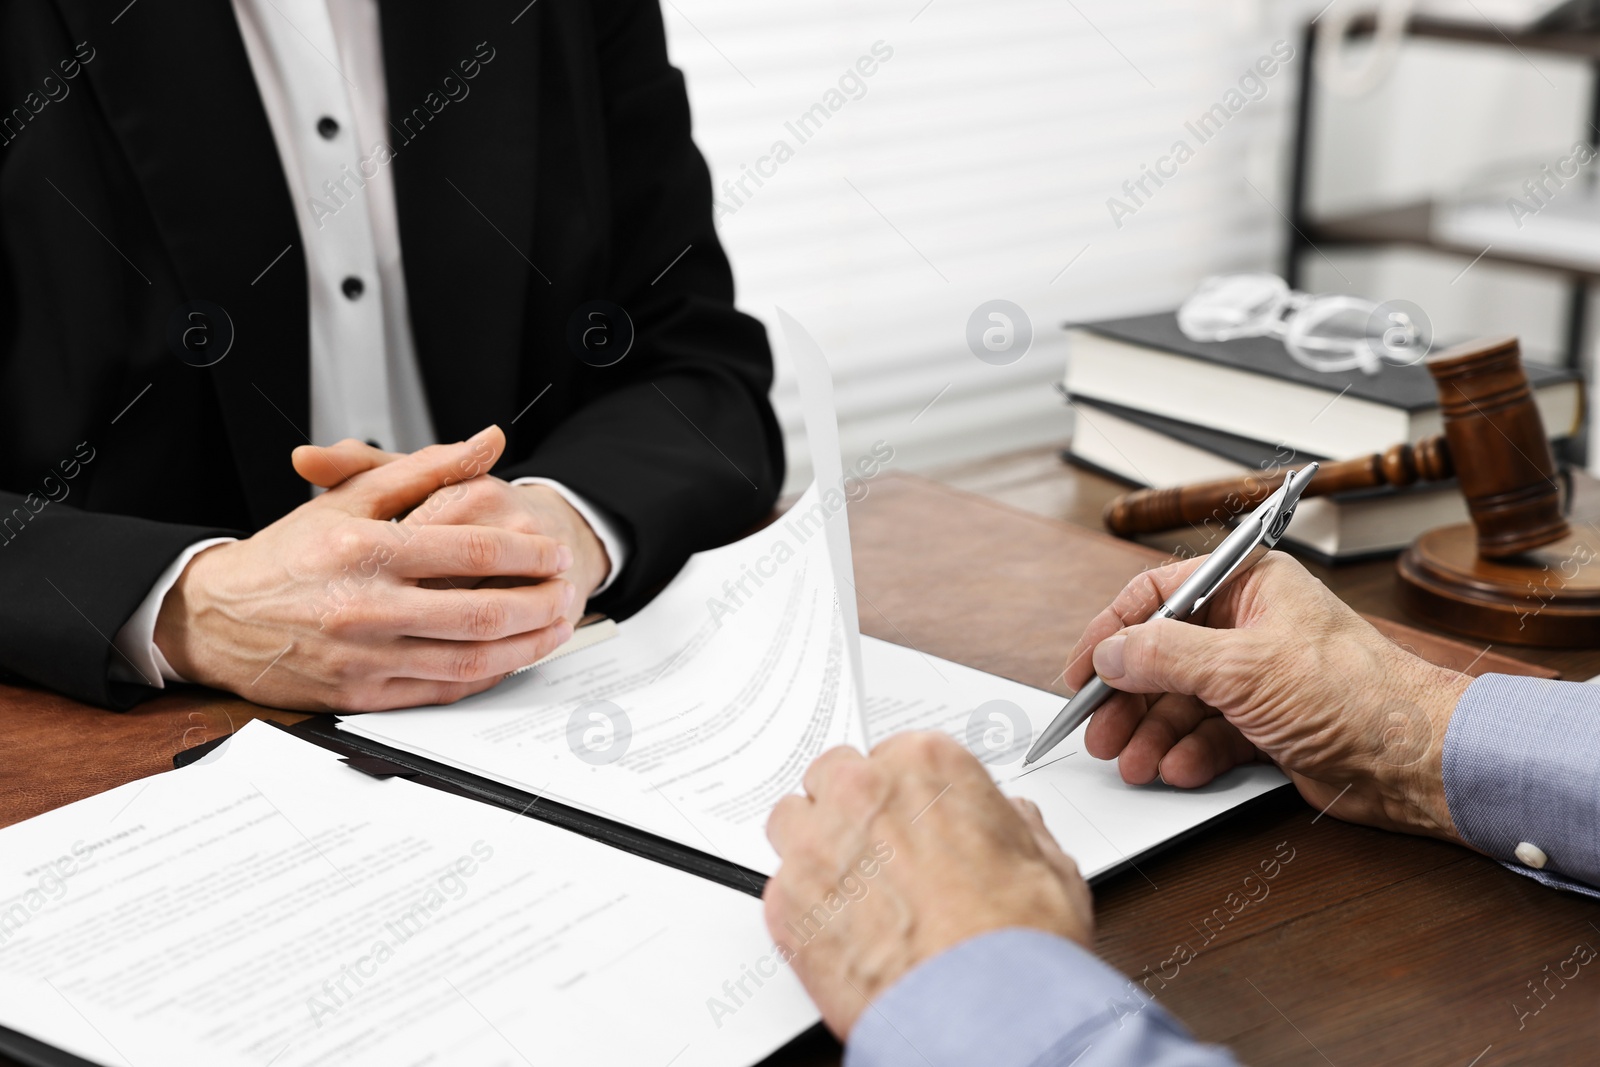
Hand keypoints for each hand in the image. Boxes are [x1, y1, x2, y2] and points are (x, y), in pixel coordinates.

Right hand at [154, 427, 576, 711]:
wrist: (216, 617)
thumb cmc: (288, 555)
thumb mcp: (350, 499)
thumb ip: (426, 468)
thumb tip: (488, 441)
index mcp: (365, 550)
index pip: (473, 550)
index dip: (527, 553)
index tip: (553, 553)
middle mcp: (364, 606)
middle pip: (480, 611)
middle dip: (538, 603)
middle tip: (567, 591)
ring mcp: (363, 657)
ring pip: (468, 659)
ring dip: (524, 646)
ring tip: (554, 628)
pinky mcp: (359, 696)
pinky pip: (440, 691)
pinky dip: (484, 677)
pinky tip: (509, 659)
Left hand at [763, 733, 1092, 1039]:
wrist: (984, 1013)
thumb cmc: (1016, 941)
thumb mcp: (1047, 863)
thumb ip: (1014, 826)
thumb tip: (1012, 823)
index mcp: (924, 765)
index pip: (894, 754)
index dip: (906, 794)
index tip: (914, 818)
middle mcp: (861, 793)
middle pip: (833, 775)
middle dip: (853, 807)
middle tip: (881, 848)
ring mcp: (815, 846)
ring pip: (792, 821)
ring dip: (815, 844)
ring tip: (852, 886)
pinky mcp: (786, 905)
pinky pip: (780, 888)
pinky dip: (805, 907)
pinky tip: (842, 932)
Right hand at [1066, 551, 1471, 842]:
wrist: (1417, 760)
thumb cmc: (1356, 693)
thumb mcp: (1241, 666)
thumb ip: (1164, 656)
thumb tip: (1110, 653)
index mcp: (1249, 585)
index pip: (1158, 596)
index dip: (1113, 632)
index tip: (1082, 670)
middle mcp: (1250, 626)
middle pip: (1162, 655)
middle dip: (1127, 697)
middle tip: (1098, 730)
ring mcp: (1258, 678)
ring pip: (1181, 701)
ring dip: (1151, 733)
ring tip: (1130, 762)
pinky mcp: (1268, 725)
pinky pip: (1209, 735)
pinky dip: (1187, 753)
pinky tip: (1174, 770)